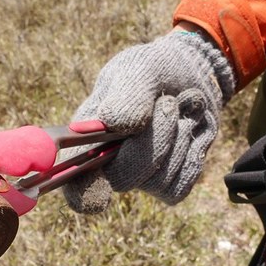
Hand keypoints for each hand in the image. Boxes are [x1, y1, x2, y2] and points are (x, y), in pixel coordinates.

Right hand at [63, 30, 234, 212]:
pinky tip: (191, 128)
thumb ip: (127, 94)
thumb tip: (115, 124)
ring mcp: (138, 178)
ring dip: (179, 138)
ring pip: (158, 180)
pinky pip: (180, 185)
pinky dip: (192, 153)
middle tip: (169, 104)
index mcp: (85, 138)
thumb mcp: (138, 69)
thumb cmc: (152, 70)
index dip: (80, 192)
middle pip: (123, 179)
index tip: (97, 196)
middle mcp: (107, 165)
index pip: (73, 179)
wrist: (191, 73)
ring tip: (180, 107)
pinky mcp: (168, 183)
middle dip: (153, 140)